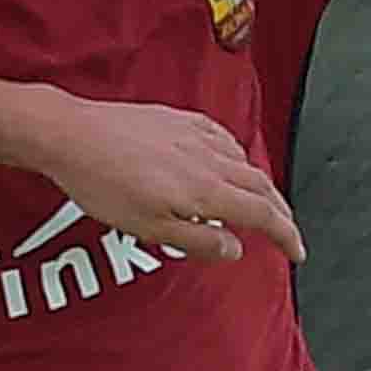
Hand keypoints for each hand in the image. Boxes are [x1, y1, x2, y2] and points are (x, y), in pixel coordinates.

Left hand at [19, 97, 304, 264]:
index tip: (297, 251)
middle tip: (287, 231)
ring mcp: (194, 134)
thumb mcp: (149, 228)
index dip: (285, 234)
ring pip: (244, 160)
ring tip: (261, 202)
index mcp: (205, 189)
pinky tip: (229, 162)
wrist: (73, 136)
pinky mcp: (178, 119)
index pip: (262, 214)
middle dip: (280, 211)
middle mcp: (208, 158)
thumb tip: (235, 248)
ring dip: (261, 185)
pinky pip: (223, 138)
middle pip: (261, 186)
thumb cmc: (103, 184)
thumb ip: (197, 240)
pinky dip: (238, 156)